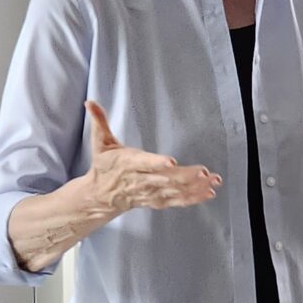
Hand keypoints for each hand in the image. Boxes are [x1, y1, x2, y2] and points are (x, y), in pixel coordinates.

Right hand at [83, 99, 221, 213]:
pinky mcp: (157, 200)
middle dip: (185, 176)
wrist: (100, 196)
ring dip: (195, 186)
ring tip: (212, 180)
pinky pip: (177, 200)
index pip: (143, 163)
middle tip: (203, 171)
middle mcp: (141, 179)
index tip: (171, 162)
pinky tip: (208, 192)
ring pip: (175, 190)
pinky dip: (194, 198)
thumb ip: (99, 121)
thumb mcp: (99, 143)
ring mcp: (151, 192)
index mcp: (128, 163)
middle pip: (165, 179)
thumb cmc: (104, 167)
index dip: (157, 163)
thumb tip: (90, 102)